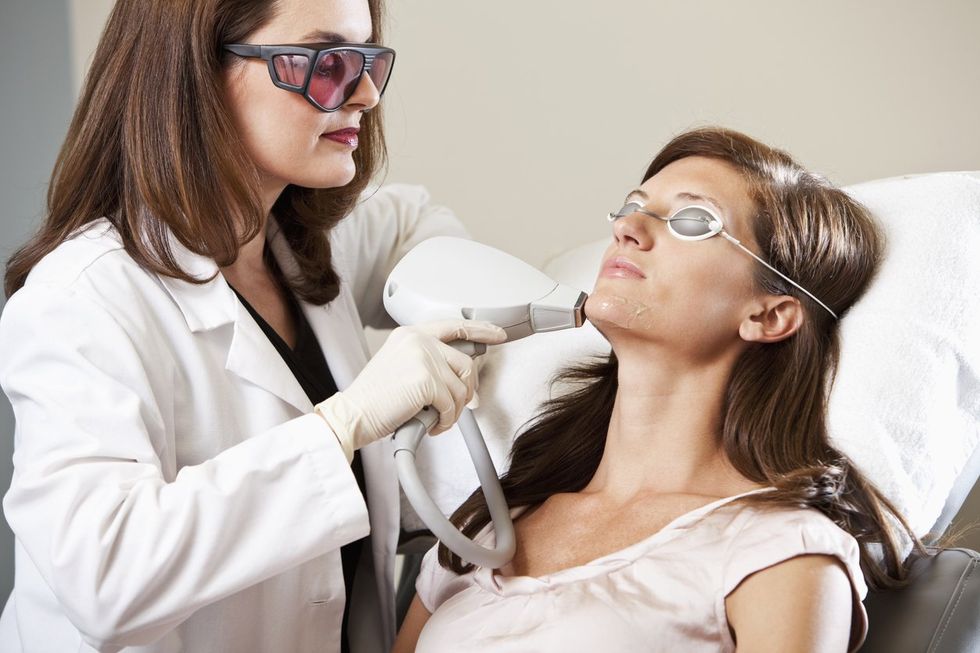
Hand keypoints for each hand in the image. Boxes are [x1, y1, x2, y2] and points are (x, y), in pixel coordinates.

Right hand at [315, 320, 506, 455]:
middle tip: (460, 407)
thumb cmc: (373, 399)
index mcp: (411, 334)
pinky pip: (451, 404)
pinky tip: (434, 426)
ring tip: (439, 420)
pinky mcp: (426, 380)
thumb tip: (459, 378)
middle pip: (465, 363)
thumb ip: (427, 363)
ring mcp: (423, 358)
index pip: (454, 326)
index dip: (480, 330)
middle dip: (468, 390)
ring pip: (461, 387)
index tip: (497, 335)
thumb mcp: (399, 367)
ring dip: (455, 411)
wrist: (352, 414)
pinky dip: (446, 421)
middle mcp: (418, 340)